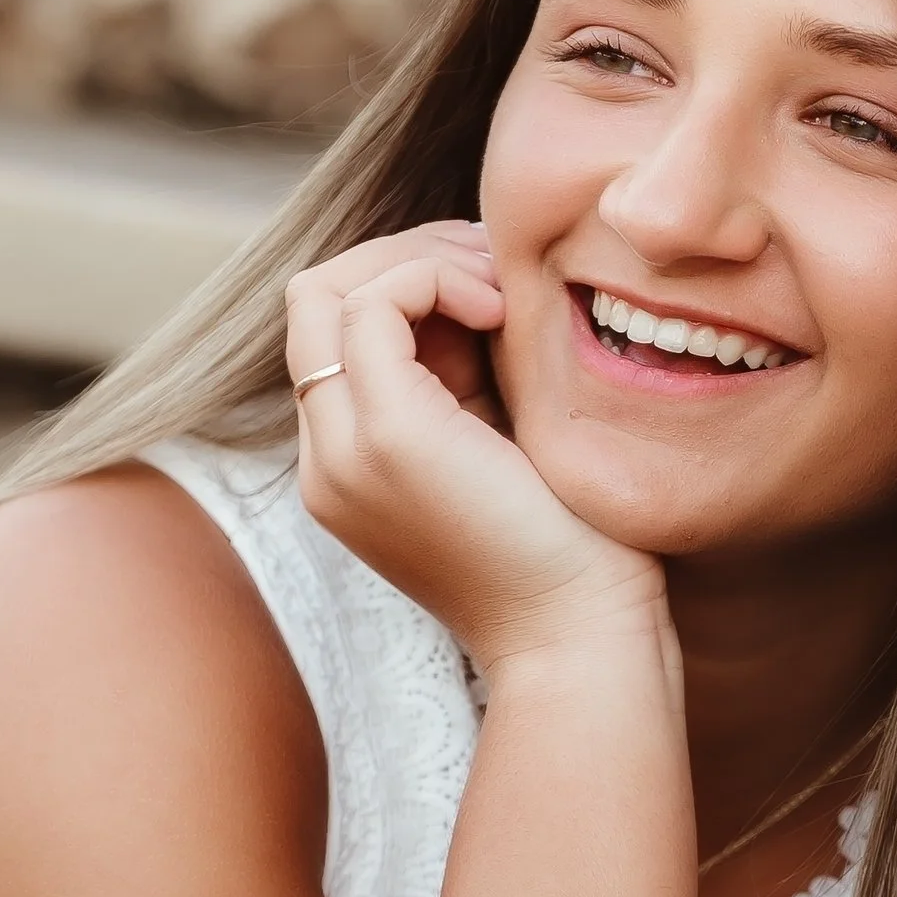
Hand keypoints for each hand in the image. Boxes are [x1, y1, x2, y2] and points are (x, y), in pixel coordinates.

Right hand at [286, 222, 662, 669]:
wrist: (581, 638)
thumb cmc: (571, 549)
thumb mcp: (501, 441)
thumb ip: (466, 374)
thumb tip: (472, 276)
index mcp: (351, 465)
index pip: (334, 329)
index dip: (409, 284)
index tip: (496, 296)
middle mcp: (328, 460)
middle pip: (316, 299)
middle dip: (408, 258)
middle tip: (497, 273)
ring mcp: (345, 451)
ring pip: (327, 290)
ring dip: (422, 261)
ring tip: (503, 293)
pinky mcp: (389, 437)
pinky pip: (372, 303)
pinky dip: (435, 278)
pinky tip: (501, 311)